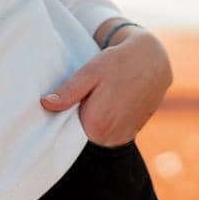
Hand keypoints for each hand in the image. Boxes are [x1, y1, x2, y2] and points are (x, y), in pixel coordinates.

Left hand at [38, 27, 173, 146]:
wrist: (152, 61)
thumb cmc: (118, 62)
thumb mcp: (89, 73)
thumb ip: (68, 92)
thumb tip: (45, 103)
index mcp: (96, 125)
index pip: (67, 128)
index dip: (67, 112)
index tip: (71, 99)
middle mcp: (110, 138)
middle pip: (82, 133)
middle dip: (81, 116)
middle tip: (88, 94)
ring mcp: (122, 138)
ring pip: (97, 134)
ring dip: (96, 120)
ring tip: (101, 97)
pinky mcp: (131, 135)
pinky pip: (110, 133)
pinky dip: (108, 121)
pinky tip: (111, 103)